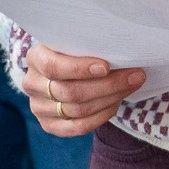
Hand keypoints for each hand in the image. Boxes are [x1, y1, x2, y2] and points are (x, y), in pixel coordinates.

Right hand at [21, 42, 143, 137]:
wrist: (68, 70)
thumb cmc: (80, 51)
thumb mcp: (79, 41)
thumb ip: (91, 44)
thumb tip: (124, 49)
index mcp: (36, 57)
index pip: (53, 66)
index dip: (79, 68)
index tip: (107, 66)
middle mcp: (32, 83)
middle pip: (70, 92)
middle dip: (109, 85)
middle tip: (136, 76)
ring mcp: (38, 107)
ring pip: (77, 110)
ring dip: (110, 99)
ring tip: (131, 86)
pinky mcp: (49, 125)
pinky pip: (78, 127)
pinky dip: (101, 116)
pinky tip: (116, 103)